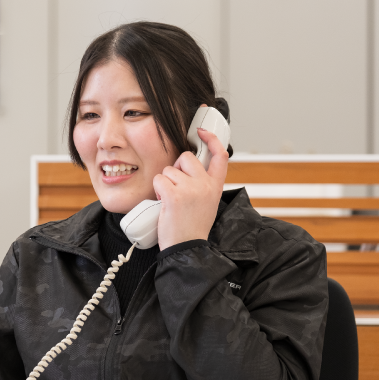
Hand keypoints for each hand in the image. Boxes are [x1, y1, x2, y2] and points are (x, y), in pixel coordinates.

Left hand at [152, 126, 227, 249]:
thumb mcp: (206, 202)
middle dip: (175, 168)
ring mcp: (191, 188)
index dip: (212, 138)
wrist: (187, 248)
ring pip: (168, 170)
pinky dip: (157, 190)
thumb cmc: (192, 227)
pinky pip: (159, 180)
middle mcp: (206, 185)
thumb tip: (186, 165)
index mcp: (216, 186)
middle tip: (176, 188)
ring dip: (165, 183)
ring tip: (171, 202)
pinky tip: (164, 204)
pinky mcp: (175, 194)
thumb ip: (201, 183)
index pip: (220, 155)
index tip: (202, 130)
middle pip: (186, 157)